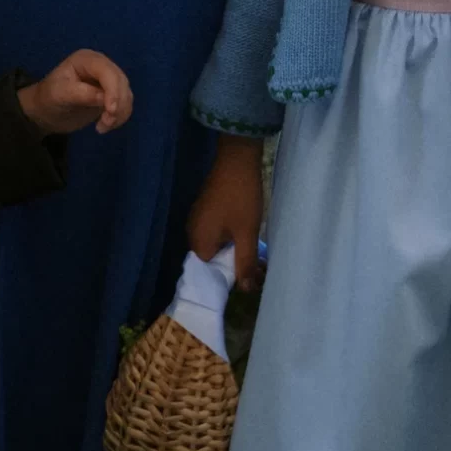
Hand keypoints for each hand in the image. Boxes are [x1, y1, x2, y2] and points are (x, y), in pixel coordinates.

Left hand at [19, 49, 134, 134]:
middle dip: (118, 104)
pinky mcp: (111, 95)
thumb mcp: (59, 95)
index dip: (113, 91)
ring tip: (102, 127)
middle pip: (121, 82)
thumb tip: (104, 98)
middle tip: (106, 123)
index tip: (111, 111)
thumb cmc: (49, 99)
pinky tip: (105, 126)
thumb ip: (81, 94)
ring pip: (126, 94)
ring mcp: (107, 80)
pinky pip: (125, 104)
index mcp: (86, 59)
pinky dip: (120, 117)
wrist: (46, 112)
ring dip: (120, 113)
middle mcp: (100, 65)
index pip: (107, 72)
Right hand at [185, 135, 265, 286]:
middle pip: (211, 258)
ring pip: (215, 244)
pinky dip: (229, 236)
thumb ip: (245, 262)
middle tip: (258, 264)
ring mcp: (197, 219)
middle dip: (233, 262)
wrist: (236, 159)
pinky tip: (245, 232)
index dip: (230, 274)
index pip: (210, 270)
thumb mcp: (247, 233)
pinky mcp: (204, 209)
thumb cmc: (241, 198)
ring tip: (255, 249)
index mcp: (198, 241)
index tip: (250, 273)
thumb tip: (245, 290)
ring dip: (233, 249)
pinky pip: (214, 231)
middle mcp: (192, 232)